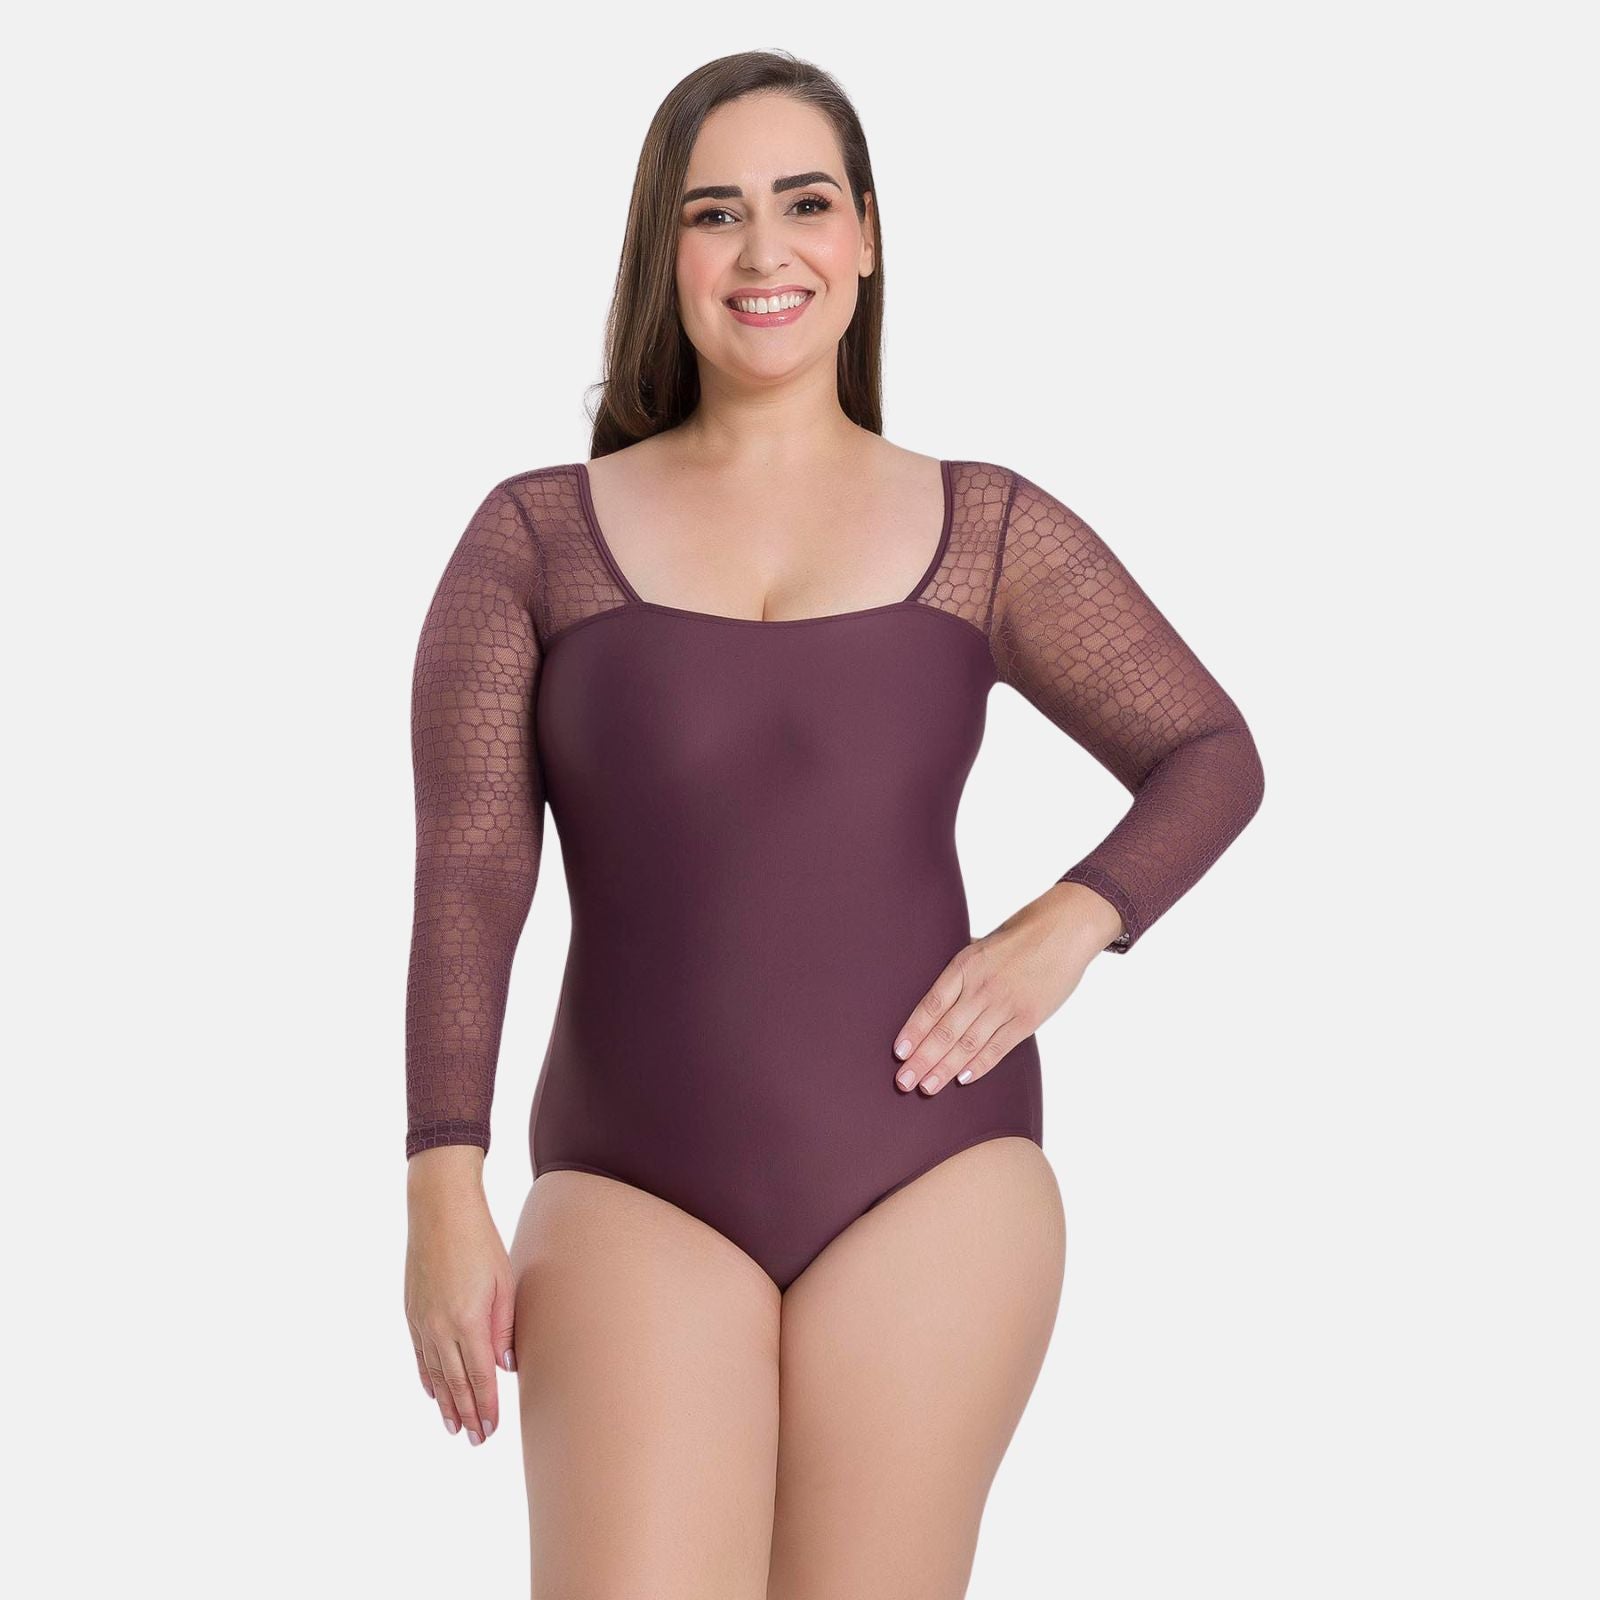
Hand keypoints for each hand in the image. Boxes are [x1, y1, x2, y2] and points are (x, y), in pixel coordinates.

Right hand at [404, 1149, 516, 1445]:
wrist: (438, 1210)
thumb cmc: (479, 1241)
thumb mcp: (503, 1281)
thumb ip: (504, 1327)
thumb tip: (505, 1365)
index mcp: (468, 1322)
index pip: (478, 1378)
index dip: (485, 1407)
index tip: (490, 1429)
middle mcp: (440, 1328)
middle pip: (455, 1383)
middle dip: (466, 1414)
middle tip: (474, 1440)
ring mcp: (422, 1321)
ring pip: (434, 1374)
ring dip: (445, 1403)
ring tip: (453, 1427)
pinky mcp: (412, 1311)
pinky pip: (419, 1354)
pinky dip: (427, 1377)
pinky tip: (432, 1391)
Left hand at [890, 881, 1123, 1094]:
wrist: (1066, 929)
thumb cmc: (1022, 933)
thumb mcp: (982, 942)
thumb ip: (963, 968)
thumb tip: (941, 986)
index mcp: (964, 965)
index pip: (931, 1005)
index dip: (913, 1031)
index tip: (899, 1052)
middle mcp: (981, 987)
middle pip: (945, 1030)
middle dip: (922, 1059)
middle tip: (903, 1082)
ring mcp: (1005, 1004)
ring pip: (969, 1044)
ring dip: (945, 1069)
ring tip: (926, 1087)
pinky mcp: (1028, 1018)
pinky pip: (999, 1047)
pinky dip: (980, 1065)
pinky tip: (962, 1079)